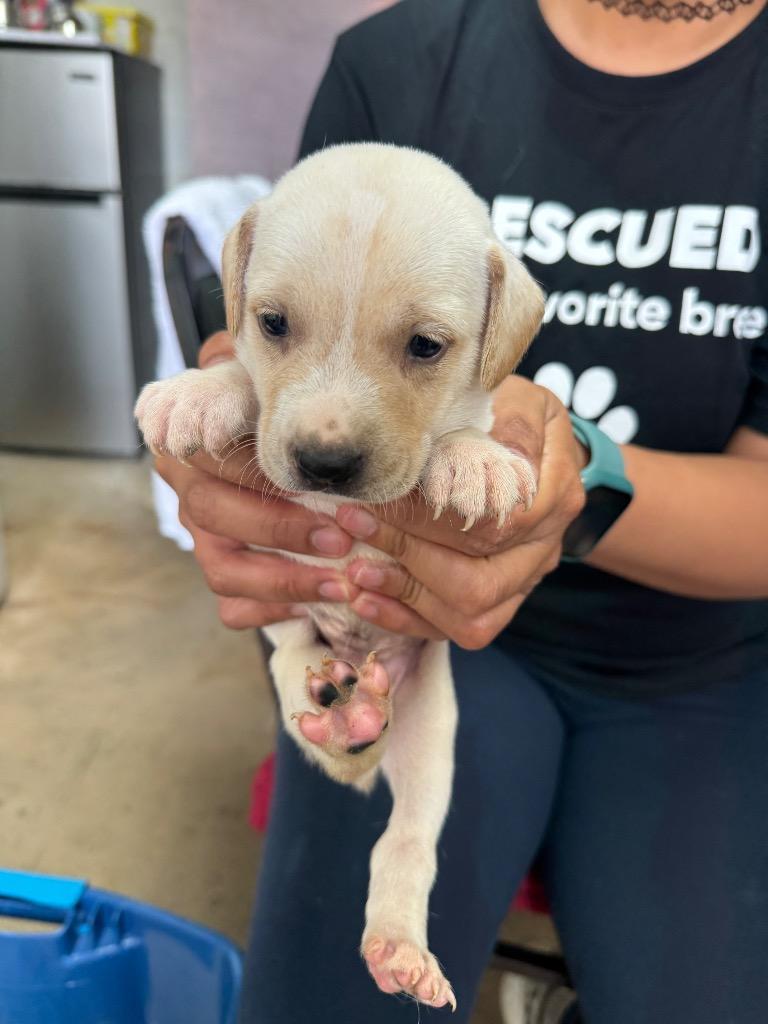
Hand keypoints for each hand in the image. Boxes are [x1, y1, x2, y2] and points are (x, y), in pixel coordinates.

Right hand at [156, 448, 360, 627]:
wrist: (297, 468)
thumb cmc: (298, 435)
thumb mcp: (291, 421)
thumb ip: (298, 429)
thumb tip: (338, 436)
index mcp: (200, 447)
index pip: (213, 454)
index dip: (259, 472)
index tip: (314, 483)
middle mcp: (191, 493)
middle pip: (211, 513)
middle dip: (278, 530)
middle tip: (338, 540)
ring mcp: (202, 540)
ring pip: (221, 572)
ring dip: (284, 582)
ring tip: (338, 585)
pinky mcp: (220, 577)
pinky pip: (234, 609)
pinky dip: (274, 611)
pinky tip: (316, 604)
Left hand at [335, 377, 585, 646]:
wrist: (540, 453)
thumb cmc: (517, 419)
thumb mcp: (522, 401)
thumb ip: (511, 423)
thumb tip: (497, 450)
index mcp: (554, 495)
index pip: (492, 524)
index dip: (429, 519)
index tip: (375, 499)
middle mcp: (544, 547)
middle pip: (480, 582)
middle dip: (408, 557)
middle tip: (352, 528)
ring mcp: (523, 581)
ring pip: (471, 617)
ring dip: (406, 597)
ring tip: (354, 572)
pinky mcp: (499, 601)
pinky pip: (457, 629)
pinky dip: (407, 619)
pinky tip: (365, 599)